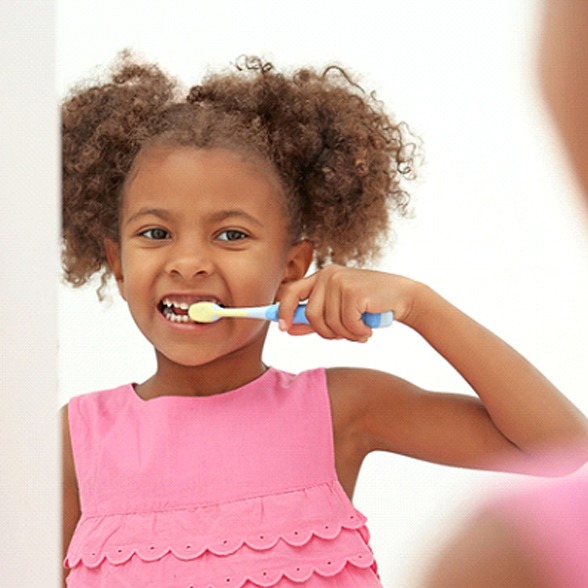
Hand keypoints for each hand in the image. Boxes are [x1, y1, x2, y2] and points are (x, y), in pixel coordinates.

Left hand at [275, 265, 415, 341]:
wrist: (402, 297)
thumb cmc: (369, 306)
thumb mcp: (338, 311)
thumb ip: (314, 319)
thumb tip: (288, 328)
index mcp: (321, 277)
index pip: (292, 292)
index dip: (284, 311)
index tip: (283, 328)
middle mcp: (328, 275)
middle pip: (311, 315)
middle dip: (326, 333)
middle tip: (343, 336)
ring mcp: (340, 281)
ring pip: (329, 323)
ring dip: (346, 335)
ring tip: (360, 331)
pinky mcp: (353, 291)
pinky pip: (346, 324)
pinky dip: (357, 332)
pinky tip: (368, 328)